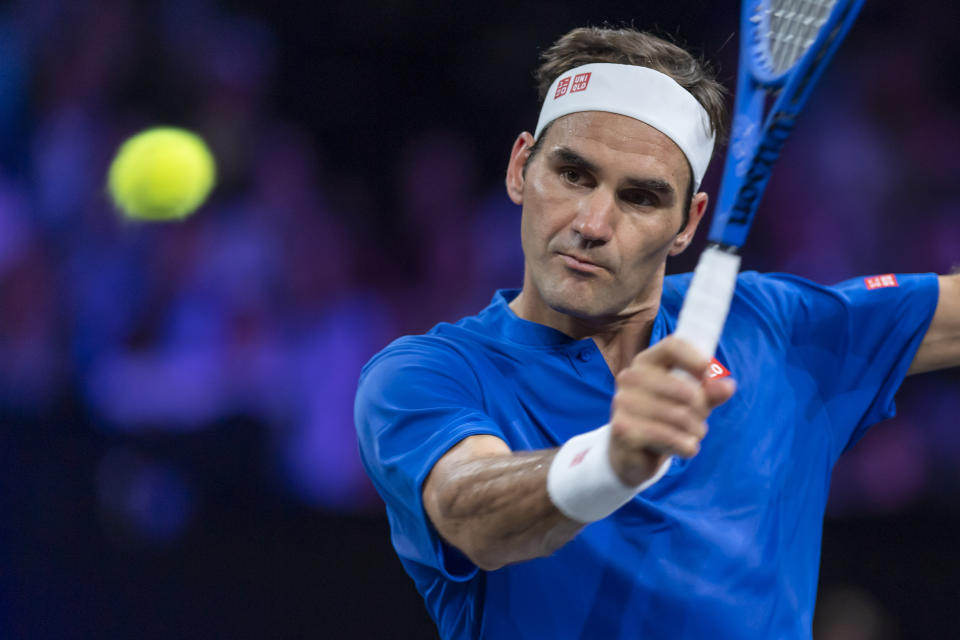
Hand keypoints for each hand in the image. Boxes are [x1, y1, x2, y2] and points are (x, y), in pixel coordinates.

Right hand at [608, 336, 735, 486]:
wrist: (631, 452)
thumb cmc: (663, 419)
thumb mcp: (689, 402)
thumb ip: (708, 392)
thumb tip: (728, 386)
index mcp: (645, 362)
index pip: (672, 346)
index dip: (696, 359)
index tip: (709, 375)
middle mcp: (630, 378)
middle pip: (686, 389)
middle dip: (702, 410)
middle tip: (700, 420)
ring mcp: (623, 403)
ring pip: (680, 417)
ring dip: (696, 431)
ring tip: (692, 436)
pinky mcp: (623, 429)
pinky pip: (670, 437)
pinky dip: (686, 447)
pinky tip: (683, 448)